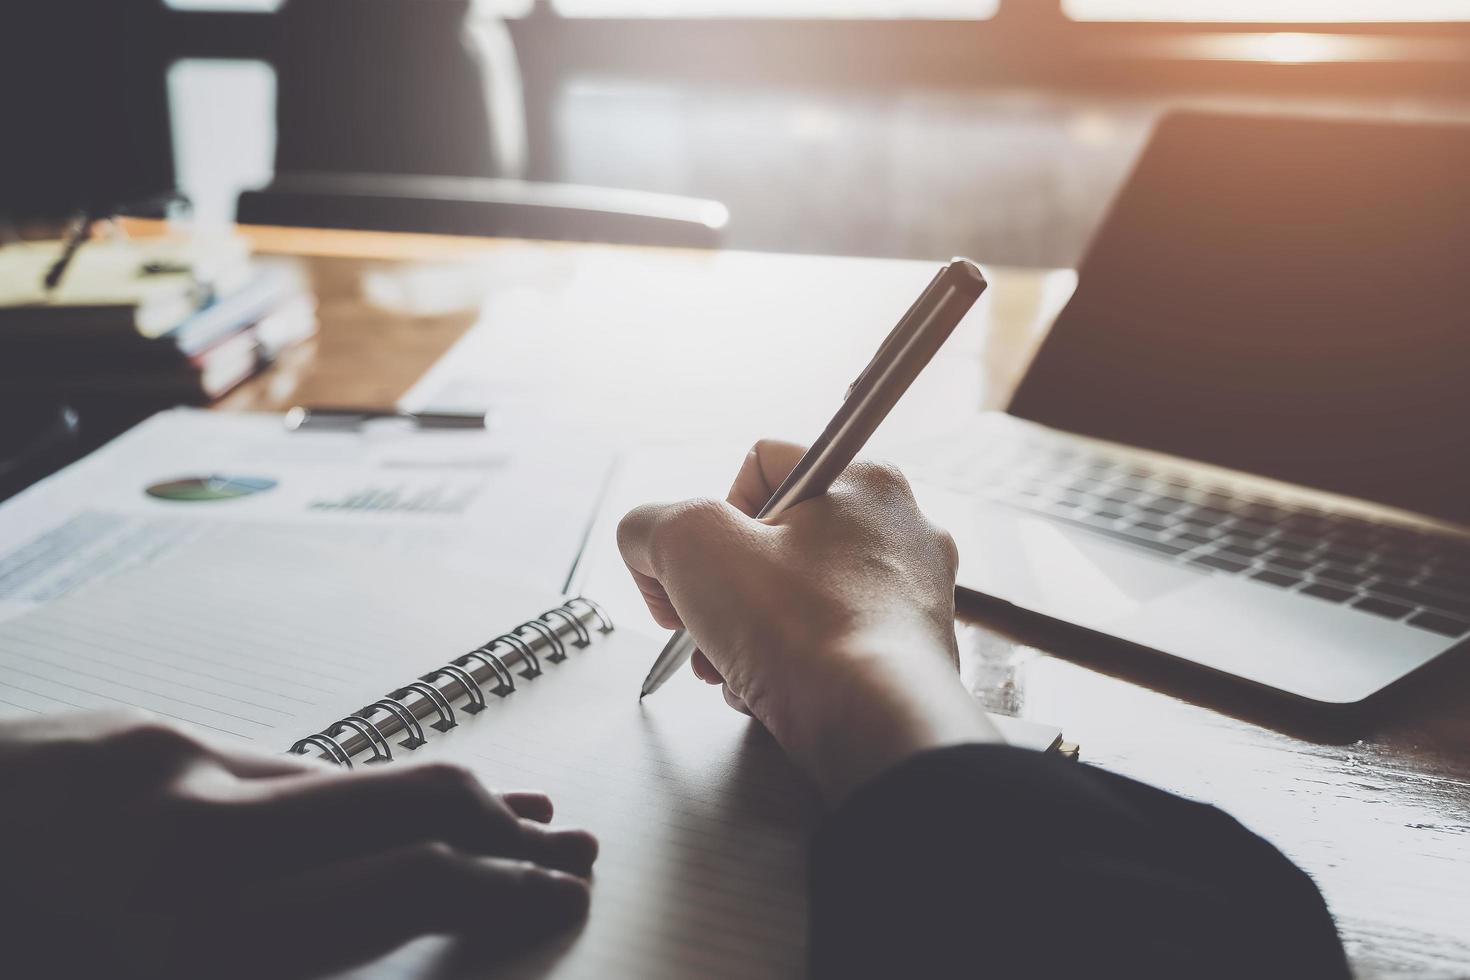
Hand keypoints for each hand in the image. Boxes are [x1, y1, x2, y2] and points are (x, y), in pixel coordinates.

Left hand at [0, 710, 597, 978]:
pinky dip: (337, 799)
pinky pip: (266, 770)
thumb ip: (247, 961)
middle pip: (402, 802)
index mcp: (184, 936)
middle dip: (500, 829)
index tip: (556, 895)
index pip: (400, 889)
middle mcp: (191, 836)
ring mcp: (163, 767)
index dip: (498, 890)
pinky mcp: (132, 734)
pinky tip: (360, 814)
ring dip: (430, 805)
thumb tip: (356, 935)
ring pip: (342, 780)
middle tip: (567, 848)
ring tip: (501, 817)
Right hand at [618, 439, 998, 804]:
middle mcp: (899, 526)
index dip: (709, 519)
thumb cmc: (801, 630)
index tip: (699, 571)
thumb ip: (649, 525)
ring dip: (748, 635)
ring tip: (735, 670)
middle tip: (706, 629)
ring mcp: (913, 590)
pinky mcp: (914, 649)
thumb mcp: (689, 547)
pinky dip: (792, 665)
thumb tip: (648, 547)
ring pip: (798, 598)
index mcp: (860, 478)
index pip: (756, 467)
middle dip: (723, 592)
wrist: (878, 726)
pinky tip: (772, 693)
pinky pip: (831, 643)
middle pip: (774, 542)